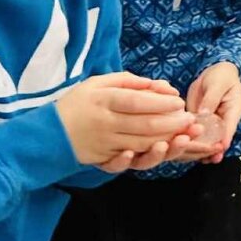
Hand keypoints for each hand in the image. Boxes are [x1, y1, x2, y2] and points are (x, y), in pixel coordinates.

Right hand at [57, 72, 194, 166]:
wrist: (50, 134)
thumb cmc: (78, 103)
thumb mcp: (97, 83)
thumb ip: (128, 81)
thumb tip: (158, 85)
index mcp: (103, 100)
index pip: (137, 101)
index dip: (160, 102)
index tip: (179, 101)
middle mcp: (104, 123)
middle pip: (144, 125)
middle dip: (172, 123)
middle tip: (190, 120)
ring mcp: (105, 143)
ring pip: (141, 143)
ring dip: (166, 140)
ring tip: (184, 134)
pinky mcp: (104, 158)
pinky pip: (130, 158)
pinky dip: (147, 154)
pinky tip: (161, 149)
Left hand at [184, 62, 240, 164]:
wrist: (214, 71)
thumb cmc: (220, 75)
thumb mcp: (217, 83)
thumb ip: (211, 98)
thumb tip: (204, 113)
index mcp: (233, 110)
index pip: (230, 127)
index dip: (225, 139)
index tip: (221, 148)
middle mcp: (222, 119)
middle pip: (219, 138)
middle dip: (214, 149)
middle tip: (209, 160)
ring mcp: (210, 122)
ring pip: (207, 138)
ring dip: (202, 148)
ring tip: (199, 160)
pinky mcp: (198, 120)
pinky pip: (195, 132)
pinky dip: (190, 140)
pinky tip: (184, 149)